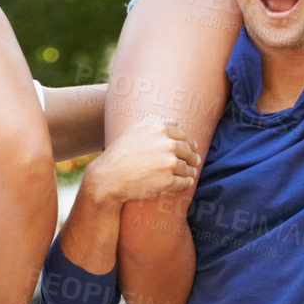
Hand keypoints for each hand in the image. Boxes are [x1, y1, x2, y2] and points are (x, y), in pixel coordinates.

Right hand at [86, 118, 201, 204]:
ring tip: (190, 173)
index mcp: (159, 128)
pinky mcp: (168, 181)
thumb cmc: (120, 152)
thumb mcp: (135, 130)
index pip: (182, 135)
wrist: (109, 177)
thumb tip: (176, 121)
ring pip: (187, 167)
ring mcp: (168, 163)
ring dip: (190, 170)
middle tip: (194, 161)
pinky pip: (184, 181)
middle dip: (192, 156)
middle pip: (187, 150)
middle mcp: (166, 143)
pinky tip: (187, 182)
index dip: (188, 142)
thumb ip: (155, 122)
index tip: (191, 148)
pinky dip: (186, 182)